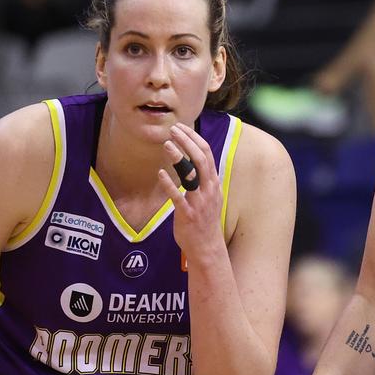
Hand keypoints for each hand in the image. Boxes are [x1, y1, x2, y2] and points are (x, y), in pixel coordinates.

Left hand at [157, 123, 223, 256]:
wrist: (207, 247)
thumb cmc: (205, 220)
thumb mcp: (209, 195)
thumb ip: (203, 179)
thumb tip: (193, 160)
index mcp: (214, 182)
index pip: (207, 153)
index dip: (194, 138)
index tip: (181, 128)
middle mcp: (209, 189)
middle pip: (201, 158)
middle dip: (187, 141)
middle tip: (173, 129)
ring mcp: (199, 202)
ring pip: (192, 175)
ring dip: (180, 157)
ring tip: (167, 144)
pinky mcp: (188, 214)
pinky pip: (178, 197)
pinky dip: (169, 184)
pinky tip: (160, 173)